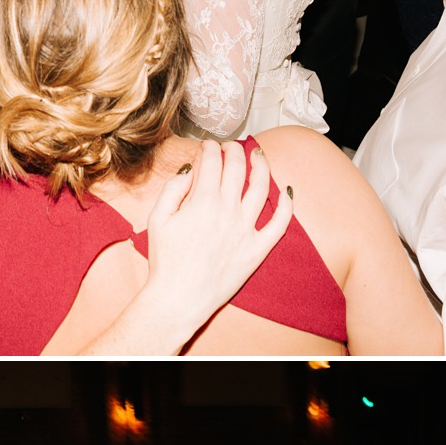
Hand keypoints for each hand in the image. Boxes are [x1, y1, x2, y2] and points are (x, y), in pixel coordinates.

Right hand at [142, 140, 294, 337]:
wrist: (179, 298)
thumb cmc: (166, 261)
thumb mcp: (158, 219)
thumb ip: (173, 189)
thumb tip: (191, 170)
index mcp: (202, 201)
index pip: (212, 162)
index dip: (210, 148)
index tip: (208, 145)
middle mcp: (228, 211)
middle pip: (237, 168)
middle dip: (233, 150)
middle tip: (230, 147)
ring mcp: (246, 230)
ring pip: (261, 187)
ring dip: (261, 165)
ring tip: (258, 154)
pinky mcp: (258, 249)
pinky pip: (280, 223)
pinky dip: (286, 204)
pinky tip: (287, 191)